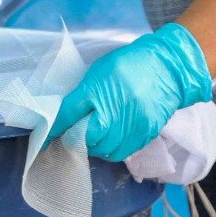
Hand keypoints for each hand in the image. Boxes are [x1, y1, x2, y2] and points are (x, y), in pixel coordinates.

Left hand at [50, 24, 212, 162]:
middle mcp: (113, 110)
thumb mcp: (99, 72)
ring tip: (93, 136)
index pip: (68, 114)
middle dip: (75, 137)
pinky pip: (120, 151)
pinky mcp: (144, 135)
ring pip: (101, 149)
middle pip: (84, 136)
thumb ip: (82, 94)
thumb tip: (65, 116)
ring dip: (93, 146)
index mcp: (97, 90)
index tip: (47, 136)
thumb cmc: (129, 65)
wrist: (168, 68)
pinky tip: (109, 139)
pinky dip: (110, 149)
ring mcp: (130, 125)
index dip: (55, 127)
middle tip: (74, 133)